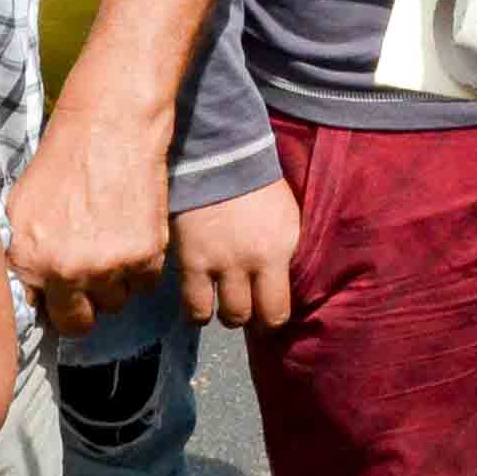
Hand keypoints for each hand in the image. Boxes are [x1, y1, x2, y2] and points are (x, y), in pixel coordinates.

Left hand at [6, 105, 169, 337]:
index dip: (54, 305)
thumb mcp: (21, 208)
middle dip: (84, 307)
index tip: (62, 295)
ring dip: (115, 284)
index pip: (43, 315)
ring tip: (112, 246)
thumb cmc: (62, 159)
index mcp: (32, 262)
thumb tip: (29, 290)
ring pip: (116, 303)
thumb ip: (22, 255)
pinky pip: (145, 284)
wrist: (110, 126)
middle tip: (90, 279)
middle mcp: (69, 272)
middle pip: (80, 322)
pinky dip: (142, 268)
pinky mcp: (146, 255)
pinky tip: (132, 236)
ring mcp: (110, 266)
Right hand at [174, 179, 298, 328]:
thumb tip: (279, 286)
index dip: (271, 317)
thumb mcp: (285, 219)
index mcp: (278, 251)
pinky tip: (202, 299)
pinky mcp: (191, 261)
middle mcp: (251, 263)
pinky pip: (194, 307)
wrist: (220, 157)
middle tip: (245, 303)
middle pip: (249, 317)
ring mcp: (219, 264)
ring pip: (224, 317)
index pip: (278, 310)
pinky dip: (198, 310)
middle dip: (248, 315)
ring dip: (225, 314)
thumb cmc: (258, 187)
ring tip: (223, 301)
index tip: (267, 311)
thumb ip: (282, 254)